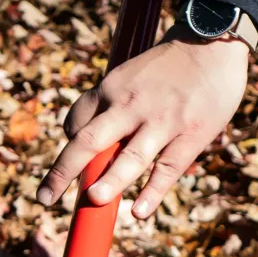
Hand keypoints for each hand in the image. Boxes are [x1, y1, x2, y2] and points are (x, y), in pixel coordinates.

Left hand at [36, 34, 248, 219]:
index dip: (68, 148)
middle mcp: (130, 106)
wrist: (213, 44)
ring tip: (93, 200)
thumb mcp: (132, 75)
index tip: (66, 172)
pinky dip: (152, 193)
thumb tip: (89, 141)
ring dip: (110, 181)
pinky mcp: (189, 137)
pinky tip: (138, 212)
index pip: (77, 121)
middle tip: (44, 197)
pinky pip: (166, 170)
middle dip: (63, 171)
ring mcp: (160, 123)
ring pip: (129, 158)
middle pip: (89, 141)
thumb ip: (113, 106)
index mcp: (112, 88)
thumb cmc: (168, 67)